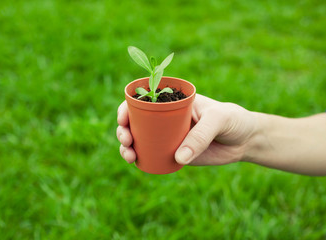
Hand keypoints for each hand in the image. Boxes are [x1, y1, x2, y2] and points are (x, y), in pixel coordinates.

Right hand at [117, 94, 257, 165]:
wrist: (245, 140)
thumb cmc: (233, 119)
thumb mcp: (218, 119)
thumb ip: (201, 136)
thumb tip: (178, 158)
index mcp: (173, 101)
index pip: (144, 101)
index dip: (127, 108)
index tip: (123, 119)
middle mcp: (166, 118)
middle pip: (136, 122)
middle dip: (124, 130)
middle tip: (127, 140)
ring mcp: (168, 136)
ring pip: (140, 140)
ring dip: (128, 147)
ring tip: (129, 156)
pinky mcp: (174, 153)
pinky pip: (153, 155)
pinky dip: (141, 159)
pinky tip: (137, 163)